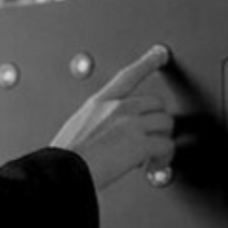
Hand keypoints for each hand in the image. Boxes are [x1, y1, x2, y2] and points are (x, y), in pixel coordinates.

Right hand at [51, 44, 174, 190]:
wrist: (61, 174)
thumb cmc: (64, 160)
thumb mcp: (76, 129)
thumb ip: (97, 124)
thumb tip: (111, 135)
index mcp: (99, 103)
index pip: (128, 76)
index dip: (147, 62)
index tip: (160, 53)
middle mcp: (118, 108)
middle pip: (157, 103)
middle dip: (157, 123)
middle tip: (150, 141)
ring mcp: (131, 123)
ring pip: (166, 123)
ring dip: (162, 142)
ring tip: (151, 158)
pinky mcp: (141, 143)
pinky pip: (167, 146)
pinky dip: (163, 159)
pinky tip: (151, 167)